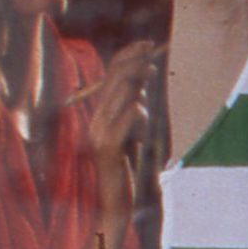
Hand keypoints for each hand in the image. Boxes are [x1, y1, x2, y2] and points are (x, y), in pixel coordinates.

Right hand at [84, 44, 156, 248]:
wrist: (116, 204)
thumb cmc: (128, 170)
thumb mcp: (132, 134)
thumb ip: (133, 111)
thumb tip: (142, 85)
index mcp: (99, 114)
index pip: (110, 75)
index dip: (127, 56)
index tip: (147, 44)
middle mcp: (95, 121)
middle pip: (113, 81)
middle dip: (134, 64)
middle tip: (152, 54)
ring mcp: (98, 135)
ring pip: (119, 99)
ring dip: (136, 88)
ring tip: (148, 84)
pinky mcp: (107, 150)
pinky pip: (123, 123)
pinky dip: (134, 117)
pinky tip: (140, 119)